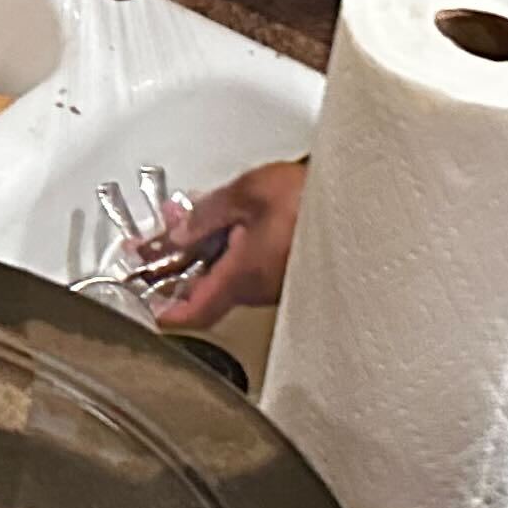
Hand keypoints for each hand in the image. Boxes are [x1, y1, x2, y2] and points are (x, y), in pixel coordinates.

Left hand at [155, 158, 301, 329]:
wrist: (365, 203)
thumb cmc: (315, 201)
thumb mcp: (247, 194)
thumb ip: (205, 215)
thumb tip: (178, 232)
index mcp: (243, 276)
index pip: (194, 311)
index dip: (163, 313)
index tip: (142, 306)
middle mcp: (261, 290)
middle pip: (206, 292)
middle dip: (176, 270)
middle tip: (153, 250)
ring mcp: (279, 285)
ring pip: (228, 278)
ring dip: (203, 257)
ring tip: (184, 226)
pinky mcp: (293, 274)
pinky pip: (250, 269)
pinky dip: (229, 252)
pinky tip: (225, 227)